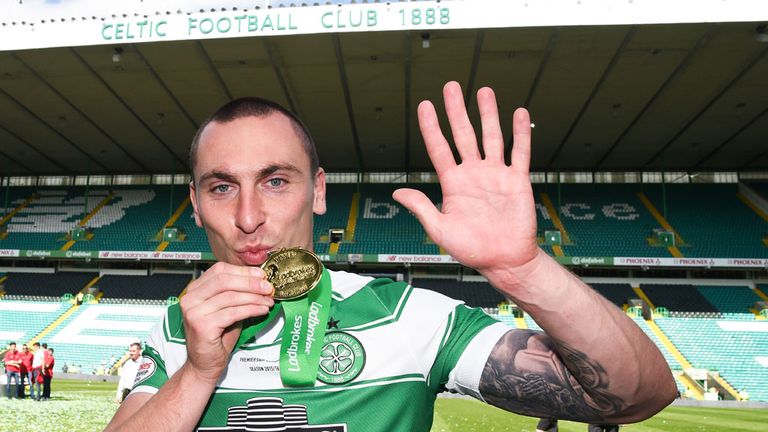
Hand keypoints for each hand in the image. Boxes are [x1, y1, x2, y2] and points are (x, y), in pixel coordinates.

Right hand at [179, 262, 273, 382]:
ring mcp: (194, 312)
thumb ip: (238, 294)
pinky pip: (233, 313)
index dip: (242, 271)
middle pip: (224, 280)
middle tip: (268, 287)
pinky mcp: (202, 325)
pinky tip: (262, 311)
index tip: (261, 275)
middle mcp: (190, 298)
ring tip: (268, 301)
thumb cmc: (217, 337)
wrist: (204, 364)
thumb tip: (261, 281)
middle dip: (250, 282)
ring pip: (231, 296)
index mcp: (195, 290)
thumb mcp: (228, 309)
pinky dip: (251, 309)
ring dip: (254, 298)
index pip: (219, 270)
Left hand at [393, 82, 537, 275]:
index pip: (439, 148)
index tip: (424, 106)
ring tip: (484, 91)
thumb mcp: (440, 230)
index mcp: (453, 183)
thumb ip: (421, 208)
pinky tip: (518, 113)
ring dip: (488, 114)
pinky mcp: (517, 180)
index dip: (431, 127)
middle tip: (450, 86)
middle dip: (457, 110)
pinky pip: (519, 152)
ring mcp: (496, 174)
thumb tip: (397, 193)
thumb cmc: (472, 249)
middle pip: (463, 134)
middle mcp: (473, 173)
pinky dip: (520, 133)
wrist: (505, 261)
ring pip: (491, 137)